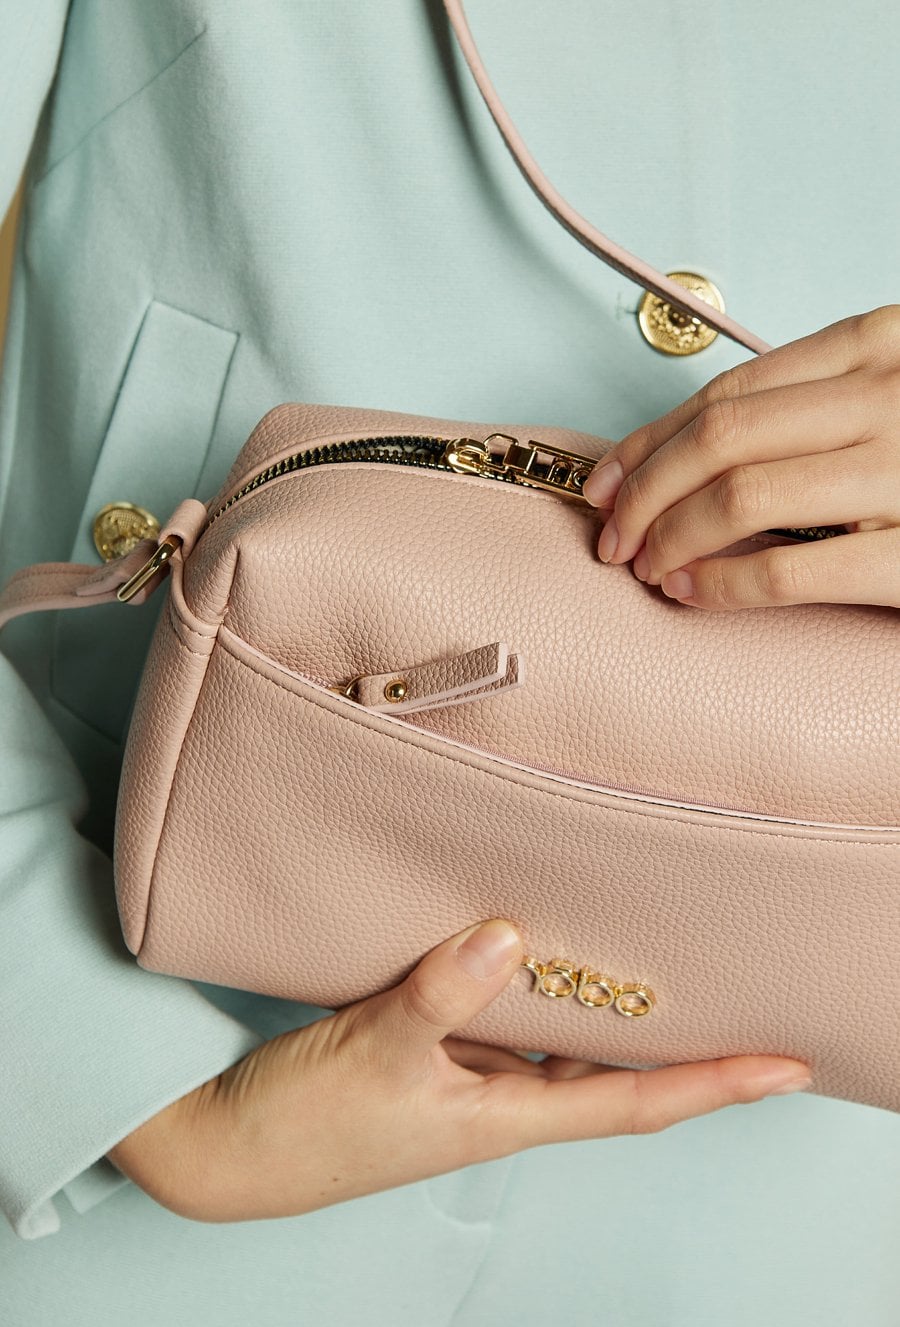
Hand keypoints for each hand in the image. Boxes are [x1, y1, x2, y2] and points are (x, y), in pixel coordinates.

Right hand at [106, 920, 810, 1222]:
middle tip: (732, 993)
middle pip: (610, 1074)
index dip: (715, 1084)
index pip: (635, 1103)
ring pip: (557, 1044)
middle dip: (676, 1043)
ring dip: (600, 1010)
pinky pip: (503, 1022)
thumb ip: (441, 994)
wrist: (230, 1148)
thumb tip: (507, 935)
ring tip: (647, 961)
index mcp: (503, 1117)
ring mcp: (464, 1082)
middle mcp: (498, 1102)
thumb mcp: (374, 1053)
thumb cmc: (303, 1124)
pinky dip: (528, 989)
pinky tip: (528, 950)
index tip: (784, 1065)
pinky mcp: (428, 1058)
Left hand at [582, 305, 899, 610]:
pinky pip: (788, 570)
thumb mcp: (889, 396)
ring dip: (671, 537)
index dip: (649, 441)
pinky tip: (691, 591)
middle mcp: (886, 397)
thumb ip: (815, 401)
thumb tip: (697, 445)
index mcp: (877, 345)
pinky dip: (721, 585)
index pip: (727, 392)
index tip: (606, 479)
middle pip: (719, 439)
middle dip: (644, 492)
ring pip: (740, 497)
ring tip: (648, 564)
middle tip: (614, 533)